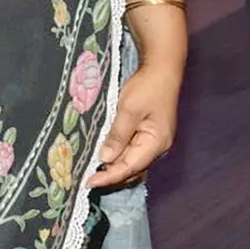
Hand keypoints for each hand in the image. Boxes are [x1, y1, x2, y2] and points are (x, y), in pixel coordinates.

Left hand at [87, 59, 181, 188]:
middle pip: (132, 167)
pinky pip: (133, 149)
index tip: (88, 183)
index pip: (130, 167)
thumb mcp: (129, 110)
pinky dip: (119, 154)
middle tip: (86, 178)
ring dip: (114, 165)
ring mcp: (155, 139)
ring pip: (131, 159)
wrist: (163, 66)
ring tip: (92, 171)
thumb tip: (105, 159)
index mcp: (156, 143)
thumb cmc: (148, 86)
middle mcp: (158, 146)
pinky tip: (105, 154)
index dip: (109, 177)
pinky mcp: (150, 132)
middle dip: (110, 174)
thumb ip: (117, 136)